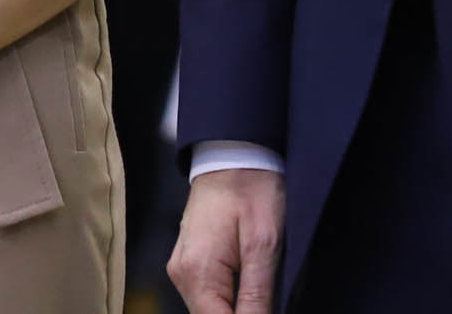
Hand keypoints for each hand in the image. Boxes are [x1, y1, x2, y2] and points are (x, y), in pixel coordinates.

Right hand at [169, 167, 283, 313]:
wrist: (233, 152)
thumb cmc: (251, 188)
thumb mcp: (264, 244)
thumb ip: (257, 296)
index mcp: (197, 271)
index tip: (269, 309)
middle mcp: (182, 274)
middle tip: (269, 299)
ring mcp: (183, 269)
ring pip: (210, 311)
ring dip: (237, 310)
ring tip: (262, 293)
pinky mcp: (190, 263)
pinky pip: (209, 296)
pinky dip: (229, 300)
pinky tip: (250, 287)